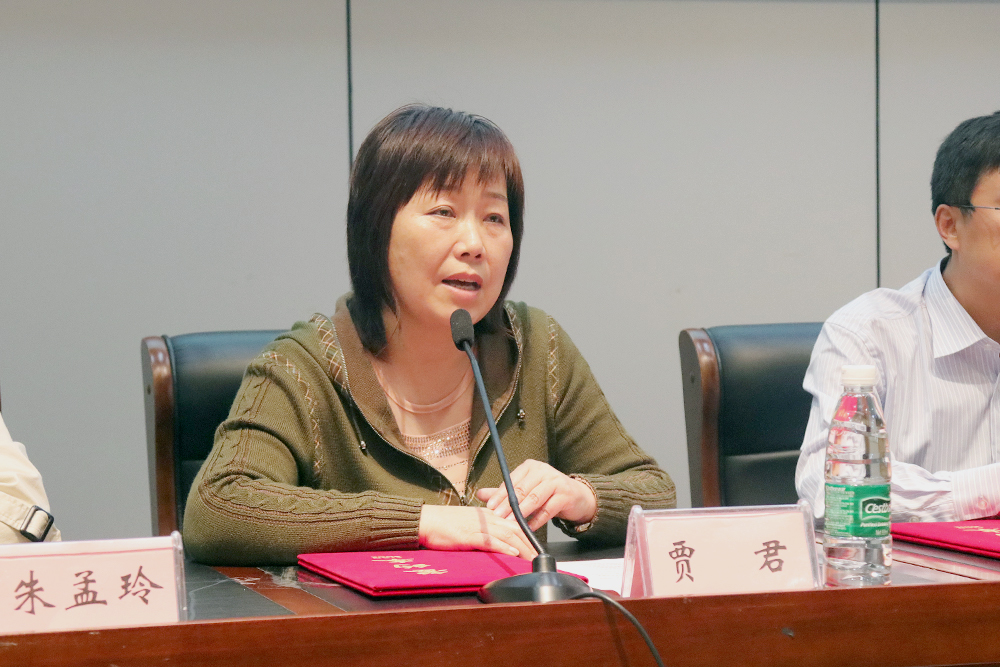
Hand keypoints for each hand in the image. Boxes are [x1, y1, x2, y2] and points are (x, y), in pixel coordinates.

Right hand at [418, 504, 536, 558]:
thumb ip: (485, 532)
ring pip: (508, 534)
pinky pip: (490, 540)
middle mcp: (487, 518)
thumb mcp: (470, 524)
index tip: (537, 548)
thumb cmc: (445, 524)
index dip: (528, 535)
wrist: (426, 521)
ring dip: (523, 547)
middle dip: (530, 544)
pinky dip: (503, 546)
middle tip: (541, 557)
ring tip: (533, 558)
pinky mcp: (469, 535)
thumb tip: (498, 543)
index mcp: (488, 515)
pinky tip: (513, 552)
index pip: (514, 523)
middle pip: (516, 528)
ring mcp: (479, 526)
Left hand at [474, 459, 597, 531]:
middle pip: (522, 489)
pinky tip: (528, 528)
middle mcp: (543, 470)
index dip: (500, 494)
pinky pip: (548, 510)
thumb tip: (479, 494)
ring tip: (511, 523)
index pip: (511, 481)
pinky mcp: (565, 495)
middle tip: (497, 517)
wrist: (576, 497)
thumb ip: (504, 492)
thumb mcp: (525, 490)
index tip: (489, 507)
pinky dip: (537, 520)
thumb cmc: (547, 493)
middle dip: (508, 504)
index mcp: (530, 466)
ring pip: (535, 498)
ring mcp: (555, 481)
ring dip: (521, 512)